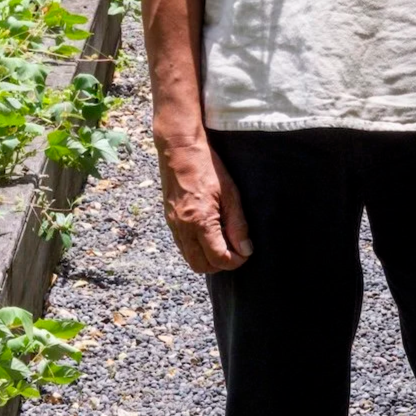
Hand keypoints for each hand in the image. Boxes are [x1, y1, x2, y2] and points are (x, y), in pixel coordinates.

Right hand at [154, 135, 252, 273]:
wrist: (180, 149)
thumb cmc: (208, 167)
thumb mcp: (230, 193)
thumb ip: (238, 224)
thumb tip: (246, 249)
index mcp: (200, 222)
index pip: (218, 258)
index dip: (235, 260)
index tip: (245, 252)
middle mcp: (183, 228)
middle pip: (201, 266)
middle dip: (219, 264)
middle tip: (234, 250)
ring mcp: (173, 225)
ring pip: (189, 258)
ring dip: (206, 258)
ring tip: (222, 241)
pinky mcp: (169, 220)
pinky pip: (182, 246)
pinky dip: (195, 248)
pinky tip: (208, 232)